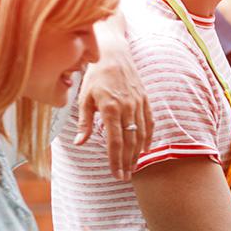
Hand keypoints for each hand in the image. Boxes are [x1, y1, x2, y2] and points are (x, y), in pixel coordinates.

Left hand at [78, 11, 152, 180]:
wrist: (113, 54)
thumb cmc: (95, 75)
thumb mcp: (83, 97)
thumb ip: (84, 122)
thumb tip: (80, 143)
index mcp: (110, 109)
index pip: (114, 141)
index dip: (115, 160)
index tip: (116, 174)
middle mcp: (127, 108)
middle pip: (129, 142)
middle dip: (127, 162)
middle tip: (124, 177)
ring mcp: (139, 104)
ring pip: (141, 135)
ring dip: (138, 153)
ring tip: (134, 166)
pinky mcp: (145, 100)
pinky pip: (149, 123)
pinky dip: (148, 137)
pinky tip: (145, 148)